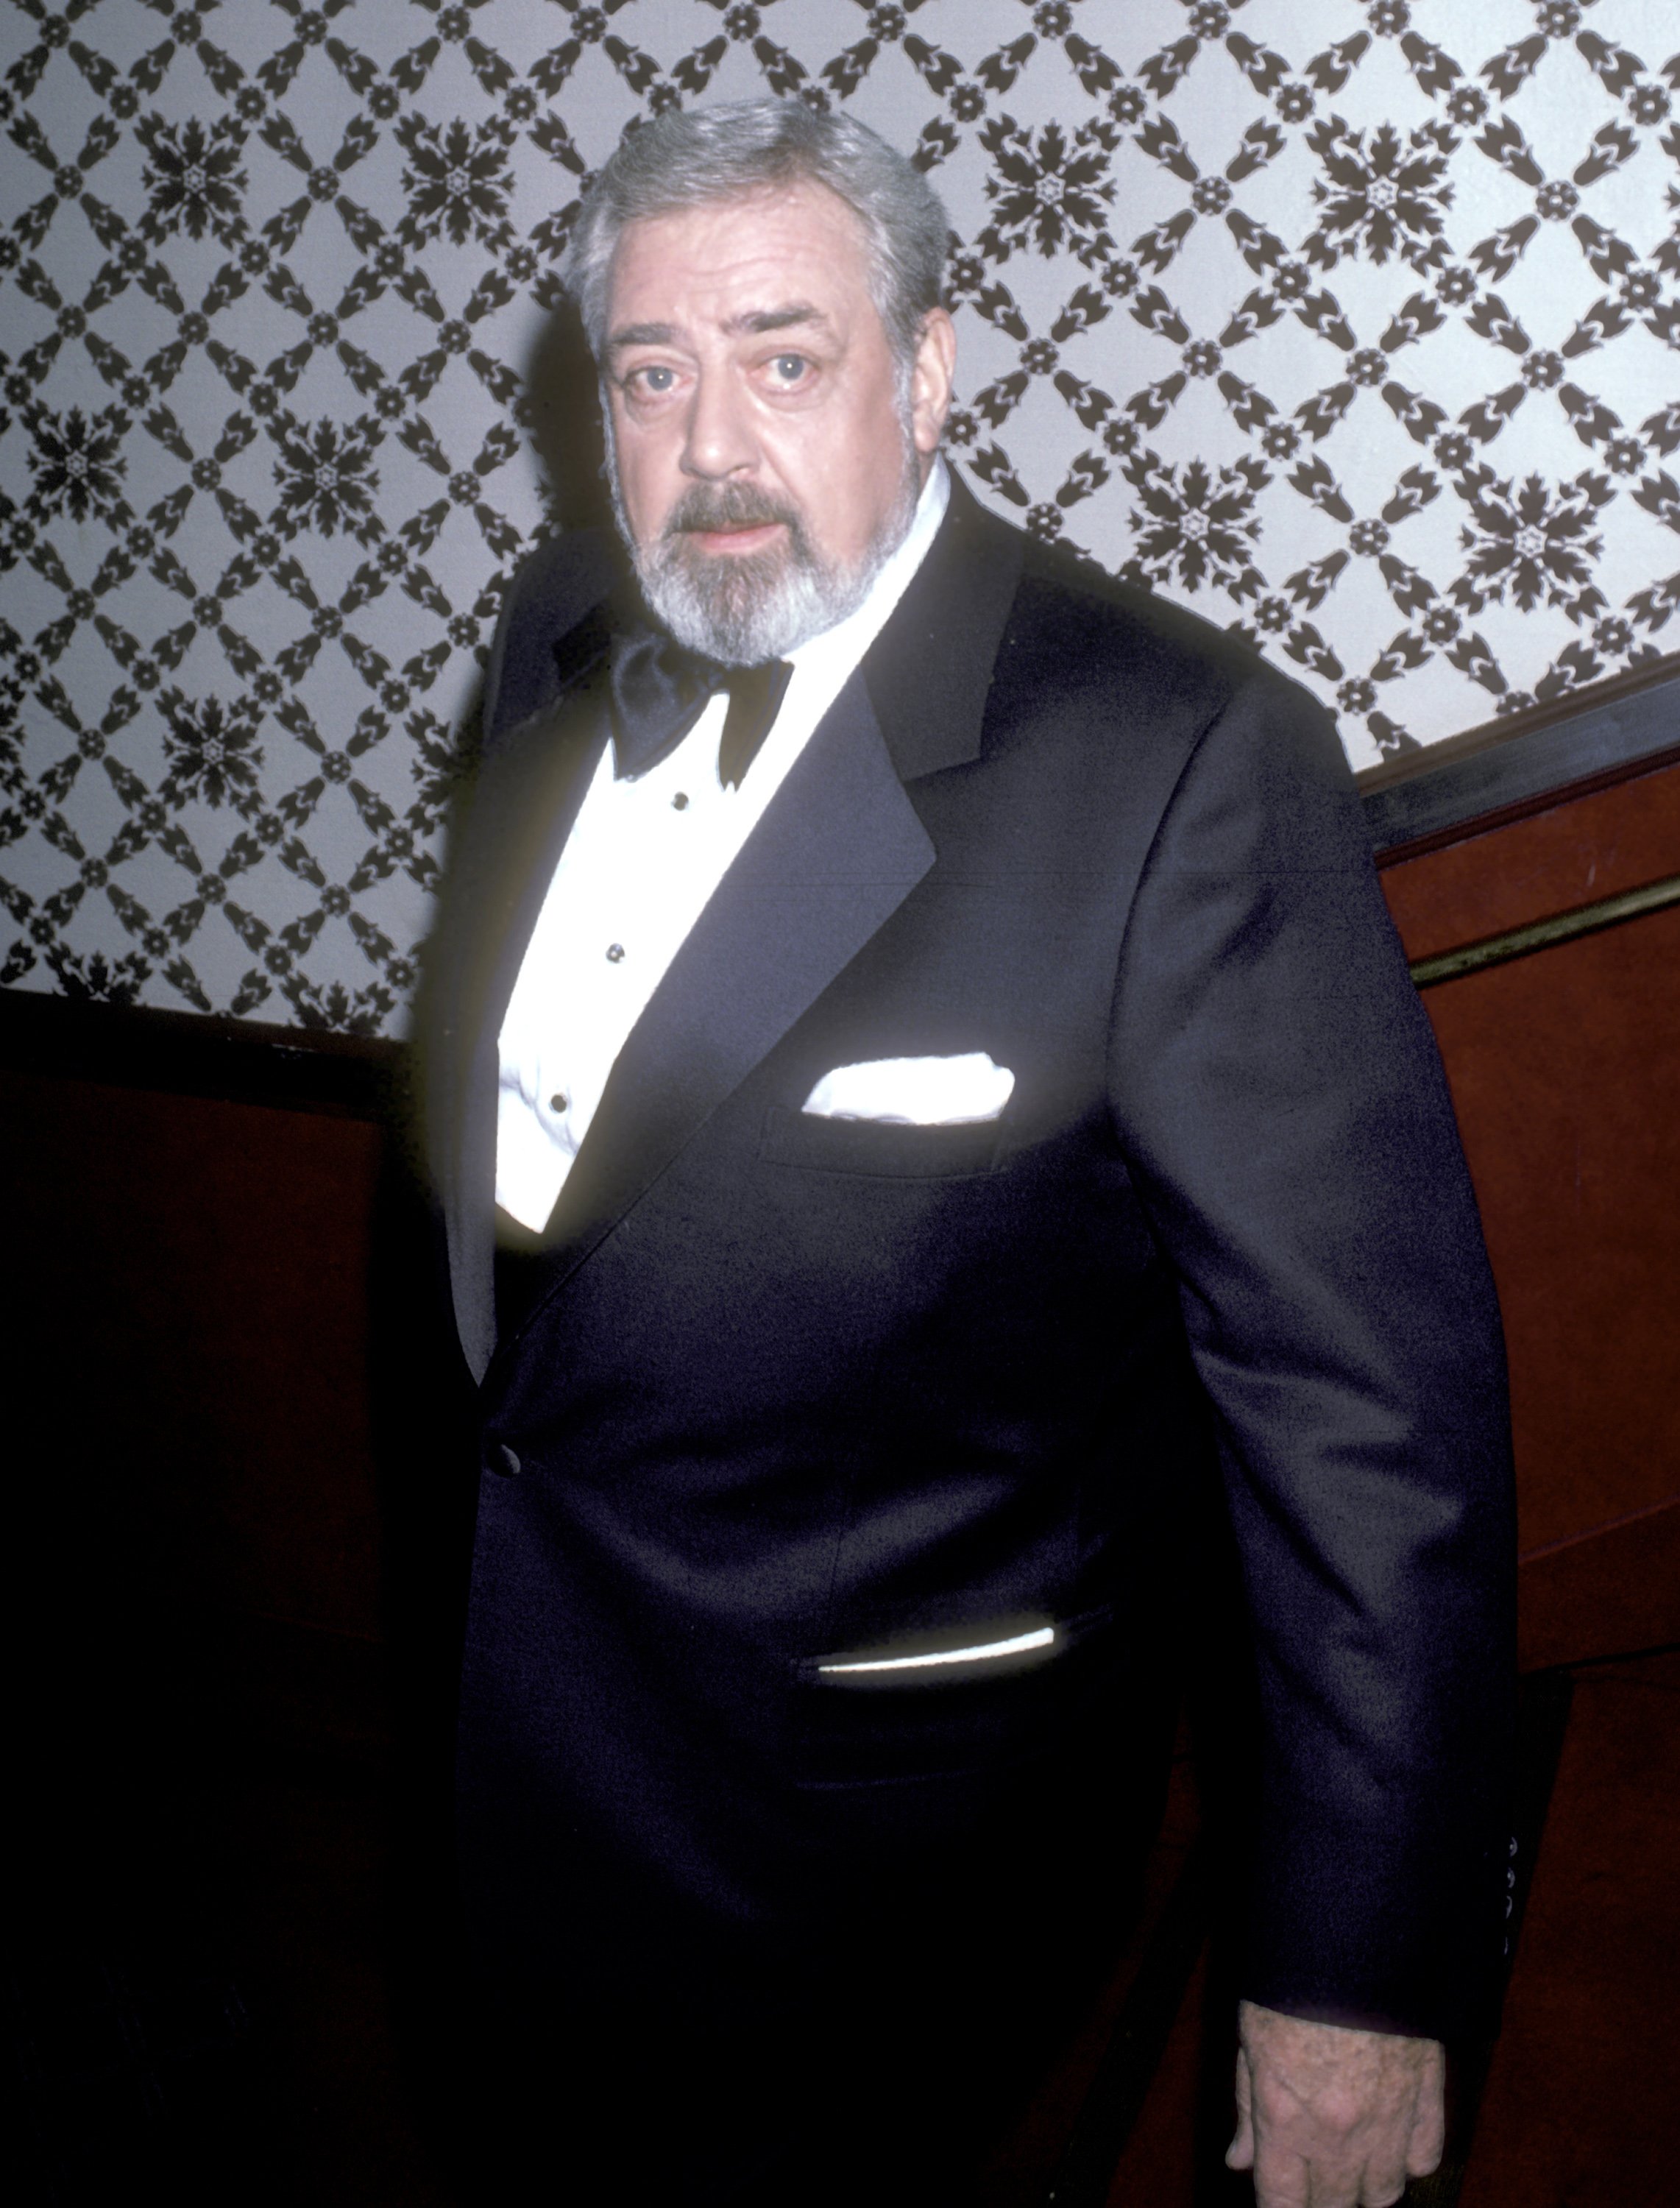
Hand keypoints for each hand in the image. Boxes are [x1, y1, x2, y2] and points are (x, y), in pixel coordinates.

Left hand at [1226, 1999, 1444, 2206]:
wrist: (1353, 1935)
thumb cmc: (1290, 1982)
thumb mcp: (1251, 2041)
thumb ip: (1246, 2108)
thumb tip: (1237, 2161)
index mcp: (1286, 2119)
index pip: (1284, 2205)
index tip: (1279, 2203)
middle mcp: (1340, 2134)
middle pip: (1337, 2206)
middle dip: (1322, 2198)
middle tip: (1312, 2176)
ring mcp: (1389, 2119)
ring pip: (1386, 2193)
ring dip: (1366, 2184)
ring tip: (1350, 2157)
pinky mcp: (1427, 2095)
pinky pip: (1425, 2157)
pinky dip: (1408, 2158)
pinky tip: (1390, 2138)